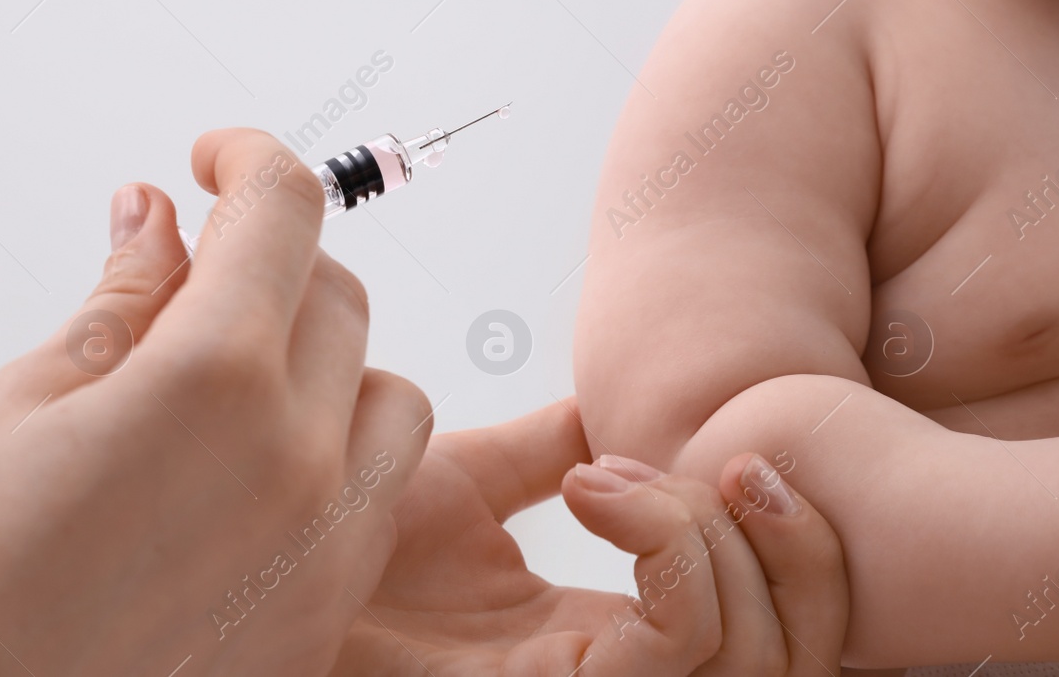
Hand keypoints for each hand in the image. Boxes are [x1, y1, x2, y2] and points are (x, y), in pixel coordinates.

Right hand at [0, 129, 432, 676]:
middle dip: (273, 262)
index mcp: (214, 376)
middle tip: (197, 277)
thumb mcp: (28, 398)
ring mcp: (327, 544)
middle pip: (338, 297)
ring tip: (233, 384)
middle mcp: (297, 456)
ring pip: (390, 397)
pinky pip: (379, 497)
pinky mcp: (326, 611)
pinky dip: (337, 454)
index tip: (215, 159)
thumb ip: (123, 297)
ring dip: (325, 363)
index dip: (248, 158)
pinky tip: (252, 469)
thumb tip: (156, 214)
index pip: (282, 212)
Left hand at [332, 399, 847, 675]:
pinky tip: (598, 491)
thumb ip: (547, 453)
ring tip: (639, 477)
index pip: (774, 619)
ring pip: (760, 657)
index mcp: (612, 636)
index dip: (793, 537)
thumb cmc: (337, 541)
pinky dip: (671, 549)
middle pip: (803, 655)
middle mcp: (622, 676)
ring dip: (727, 540)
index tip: (726, 453)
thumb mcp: (461, 479)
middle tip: (739, 467)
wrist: (254, 563)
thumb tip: (615, 409)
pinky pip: (680, 647)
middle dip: (805, 552)